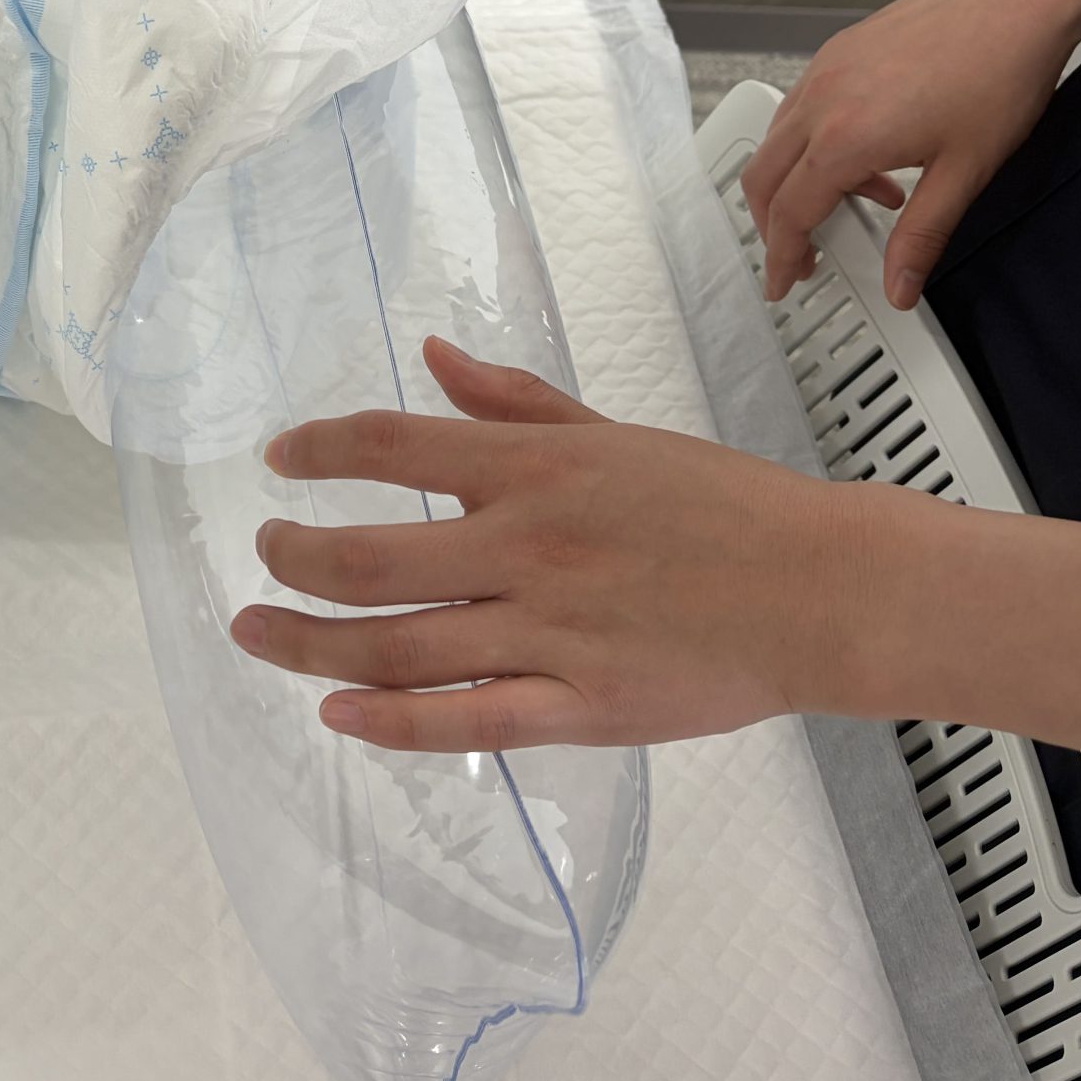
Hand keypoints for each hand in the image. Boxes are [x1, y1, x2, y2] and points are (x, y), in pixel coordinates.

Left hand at [228, 339, 894, 751]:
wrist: (824, 589)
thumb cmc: (723, 506)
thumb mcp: (612, 435)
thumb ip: (512, 404)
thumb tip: (434, 358)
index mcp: (535, 470)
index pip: (392, 447)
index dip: (319, 449)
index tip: (278, 460)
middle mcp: (527, 548)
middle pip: (369, 558)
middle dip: (293, 558)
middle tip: (262, 556)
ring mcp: (549, 633)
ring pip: (397, 646)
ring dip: (309, 640)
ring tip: (257, 630)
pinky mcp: (580, 709)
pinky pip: (466, 721)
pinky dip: (391, 723)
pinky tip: (334, 712)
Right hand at [742, 0, 1080, 309]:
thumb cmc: (998, 71)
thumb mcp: (965, 173)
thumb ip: (922, 236)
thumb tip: (899, 285)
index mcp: (845, 138)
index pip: (789, 213)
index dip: (781, 255)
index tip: (782, 280)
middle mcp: (822, 100)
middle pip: (763, 178)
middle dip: (772, 225)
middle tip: (799, 255)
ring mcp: (826, 69)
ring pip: (777, 141)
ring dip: (793, 183)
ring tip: (849, 207)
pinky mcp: (838, 51)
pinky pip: (799, 108)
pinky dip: (810, 144)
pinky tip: (864, 155)